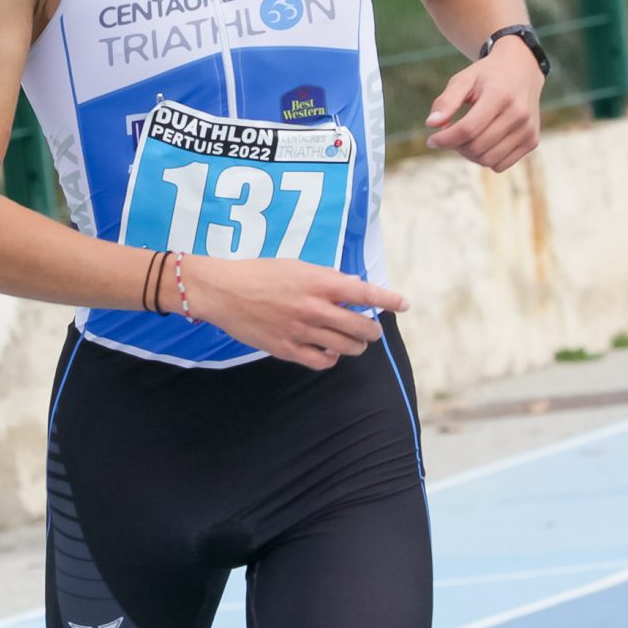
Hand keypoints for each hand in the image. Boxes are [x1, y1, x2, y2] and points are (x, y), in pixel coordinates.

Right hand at [181, 256, 405, 369]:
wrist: (224, 291)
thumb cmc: (260, 273)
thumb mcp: (297, 266)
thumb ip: (327, 278)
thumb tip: (354, 285)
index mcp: (319, 282)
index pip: (365, 292)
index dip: (388, 299)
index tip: (403, 304)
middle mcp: (314, 308)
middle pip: (361, 326)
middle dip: (372, 329)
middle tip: (371, 329)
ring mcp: (302, 331)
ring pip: (346, 347)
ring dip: (356, 345)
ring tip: (353, 341)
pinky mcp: (288, 349)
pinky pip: (322, 361)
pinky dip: (332, 358)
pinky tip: (329, 351)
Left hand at [425, 45, 542, 170]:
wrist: (521, 70)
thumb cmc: (487, 76)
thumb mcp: (463, 79)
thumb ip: (446, 101)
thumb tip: (431, 124)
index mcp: (500, 95)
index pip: (468, 129)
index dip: (445, 139)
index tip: (431, 140)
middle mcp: (518, 114)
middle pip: (476, 147)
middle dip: (455, 145)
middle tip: (449, 134)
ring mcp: (528, 130)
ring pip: (487, 160)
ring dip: (469, 154)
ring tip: (465, 137)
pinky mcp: (532, 141)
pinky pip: (500, 165)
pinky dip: (485, 159)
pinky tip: (482, 142)